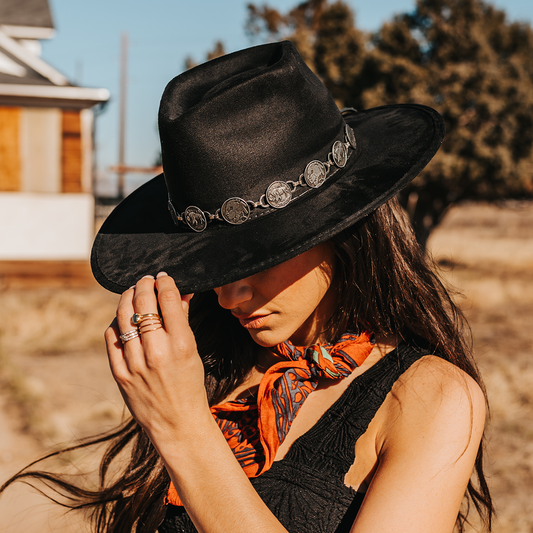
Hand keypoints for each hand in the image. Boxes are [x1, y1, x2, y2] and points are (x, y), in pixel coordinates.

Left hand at [105, 272, 209, 446]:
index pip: (168, 299)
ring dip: (127, 298)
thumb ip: (183, 320)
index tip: (163, 277)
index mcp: (182, 344)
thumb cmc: (190, 385)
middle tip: (145, 280)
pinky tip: (121, 318)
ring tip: (132, 292)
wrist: (178, 423)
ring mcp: (136, 364)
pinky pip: (111, 338)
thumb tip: (180, 292)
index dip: (164, 282)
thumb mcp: (194, 351)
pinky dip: (115, 323)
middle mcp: (158, 352)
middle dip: (143, 284)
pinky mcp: (121, 374)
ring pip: (123, 316)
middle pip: (143, 303)